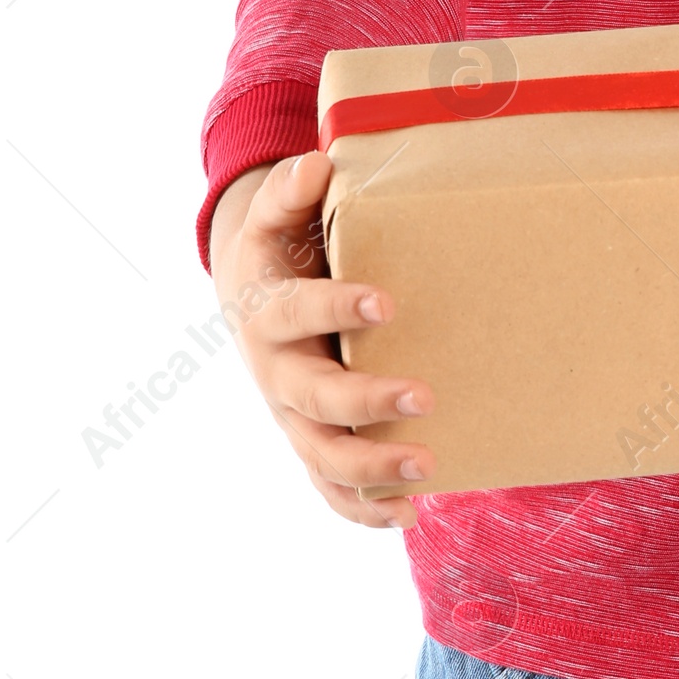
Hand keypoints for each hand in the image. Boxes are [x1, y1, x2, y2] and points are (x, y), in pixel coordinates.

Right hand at [209, 152, 435, 526]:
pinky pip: (327, 485)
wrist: (249, 294)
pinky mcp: (307, 438)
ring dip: (372, 465)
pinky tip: (408, 513)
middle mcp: (274, 370)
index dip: (336, 308)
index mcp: (266, 309)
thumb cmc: (280, 246)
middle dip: (367, 400)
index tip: (386, 303)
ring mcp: (290, 413)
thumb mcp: (276, 214)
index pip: (296, 311)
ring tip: (429, 466)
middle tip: (425, 395)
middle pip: (313, 397)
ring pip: (322, 453)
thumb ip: (289, 192)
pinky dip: (361, 506)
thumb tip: (314, 165)